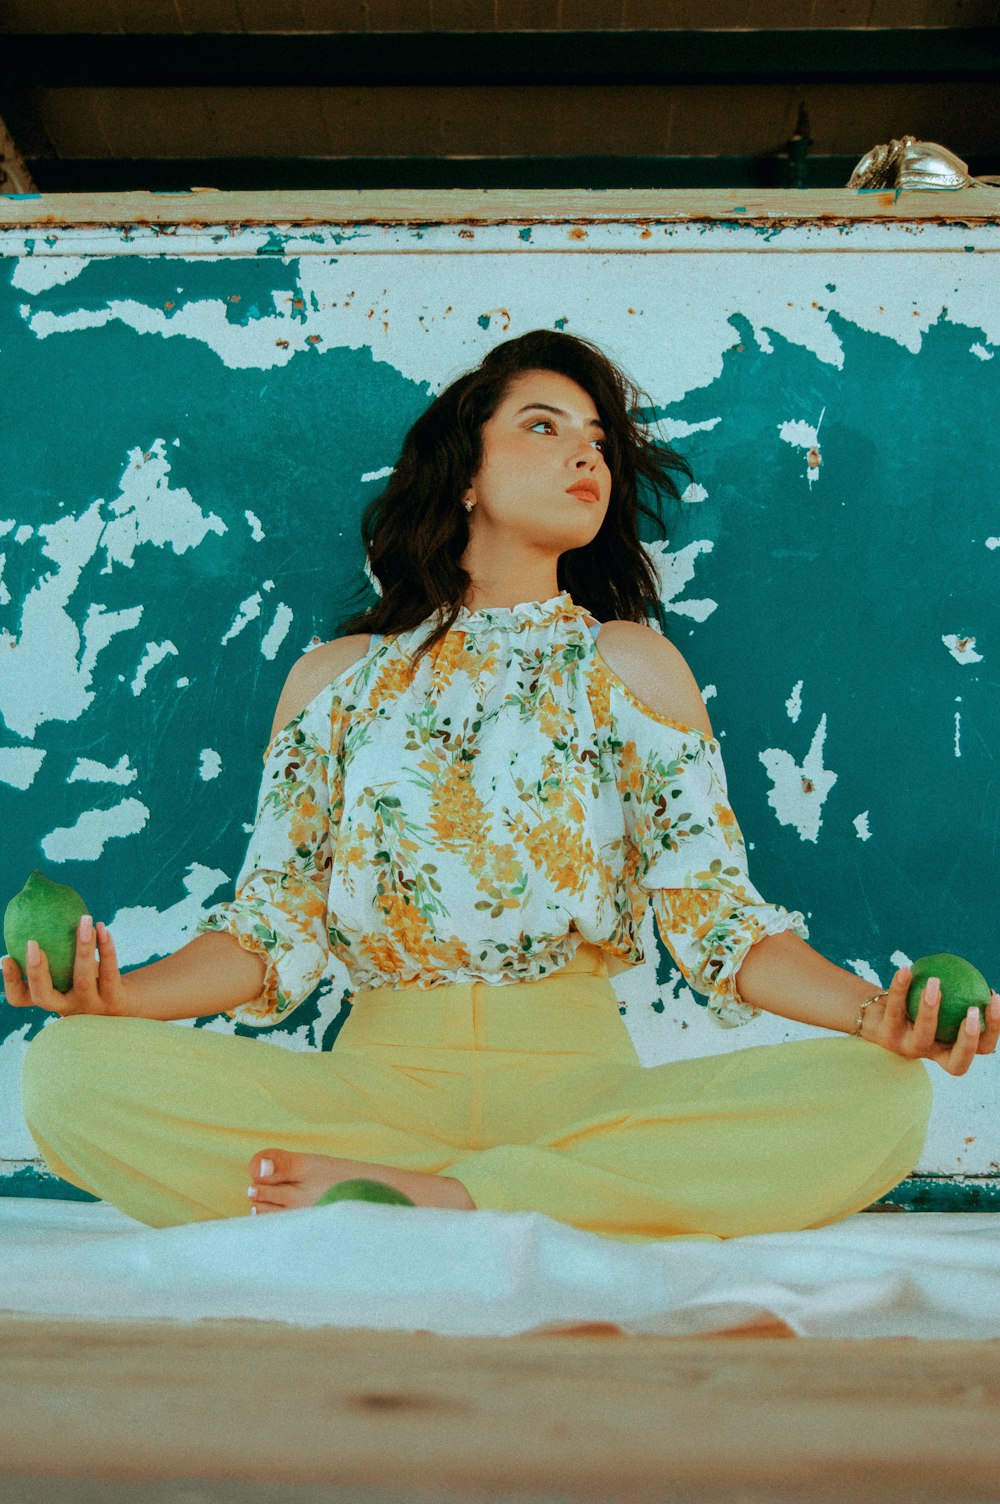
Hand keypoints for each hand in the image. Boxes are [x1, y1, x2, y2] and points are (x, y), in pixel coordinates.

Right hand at [1, 917, 128, 1016]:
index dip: (10, 982)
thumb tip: (38, 902)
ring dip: (83, 947)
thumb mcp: (70, 966)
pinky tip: (102, 927)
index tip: (6, 958)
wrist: (127, 1000)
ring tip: (84, 919)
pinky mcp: (113, 1001)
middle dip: (36, 970)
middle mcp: (67, 1007)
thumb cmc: (91, 975)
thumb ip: (55, 947)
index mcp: (51, 998)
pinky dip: (106, 948)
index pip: (20, 998)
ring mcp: (90, 1006)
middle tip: (32, 942)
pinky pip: (109, 972)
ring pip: (83, 979)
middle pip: (43, 996)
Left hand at [863, 966, 999, 1074]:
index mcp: (950, 1047)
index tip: (993, 998)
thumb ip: (955, 992)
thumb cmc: (912, 1002)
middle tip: (974, 1010)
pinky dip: (900, 987)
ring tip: (936, 981)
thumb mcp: (937, 999)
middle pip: (957, 1063)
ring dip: (931, 1008)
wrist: (871, 1011)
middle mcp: (930, 1054)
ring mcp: (906, 1048)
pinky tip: (906, 969)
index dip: (993, 1030)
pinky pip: (894, 1009)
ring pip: (923, 1036)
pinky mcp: (884, 1036)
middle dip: (969, 1040)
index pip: (981, 1049)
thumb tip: (979, 974)